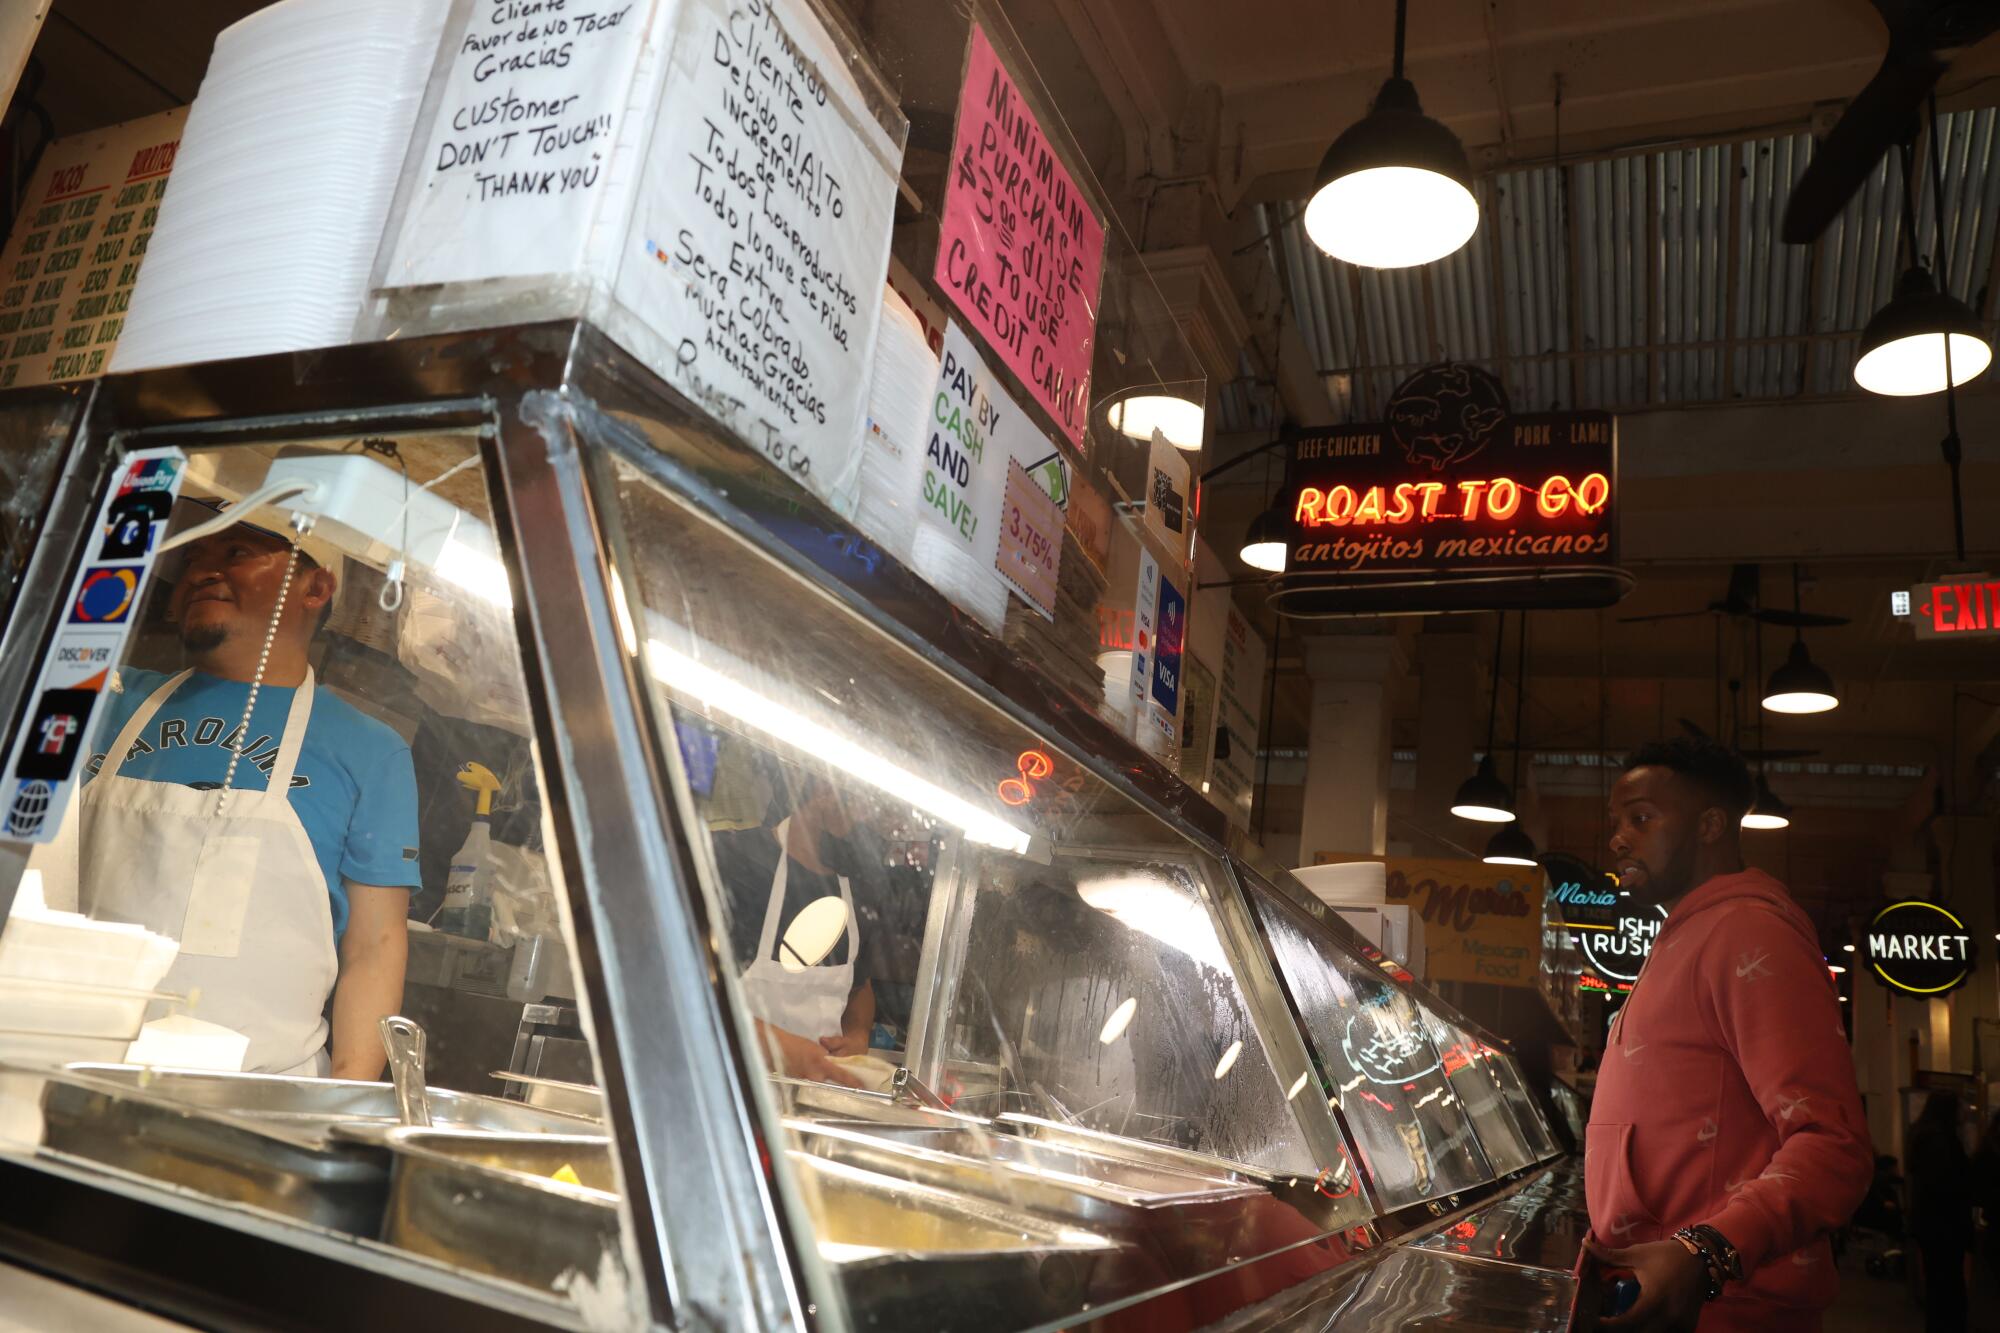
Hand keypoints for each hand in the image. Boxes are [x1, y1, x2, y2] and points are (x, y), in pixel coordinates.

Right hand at [758, 1022, 864, 1087]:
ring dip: (825, 1086)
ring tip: (829, 1086)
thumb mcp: (817, 1049)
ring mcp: (806, 1083)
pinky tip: (813, 1082)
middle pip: (832, 1086)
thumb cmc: (799, 1045)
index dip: (853, 1083)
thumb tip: (834, 1066)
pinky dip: (814, 1085)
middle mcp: (815, 1077)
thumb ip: (827, 1059)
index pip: (842, 1076)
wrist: (778, 1047)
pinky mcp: (798, 1086)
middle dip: (838, 1087)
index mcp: (822, 1064)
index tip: (863, 1088)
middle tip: (848, 1088)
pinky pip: (810, 1088)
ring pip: (821, 1087)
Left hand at [1584, 1236, 1709, 1331]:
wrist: (1702, 1258)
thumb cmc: (1666, 1255)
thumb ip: (1610, 1256)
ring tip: (1626, 1322)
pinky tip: (1644, 1323)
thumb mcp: (1637, 1254)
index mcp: (1654, 1300)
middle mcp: (1668, 1317)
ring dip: (1639, 1331)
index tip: (1596, 1320)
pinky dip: (1653, 1331)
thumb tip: (1585, 1245)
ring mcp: (1681, 1324)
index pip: (1627, 1322)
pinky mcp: (1688, 1326)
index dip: (1608, 1326)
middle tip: (1610, 1322)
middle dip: (1622, 1331)